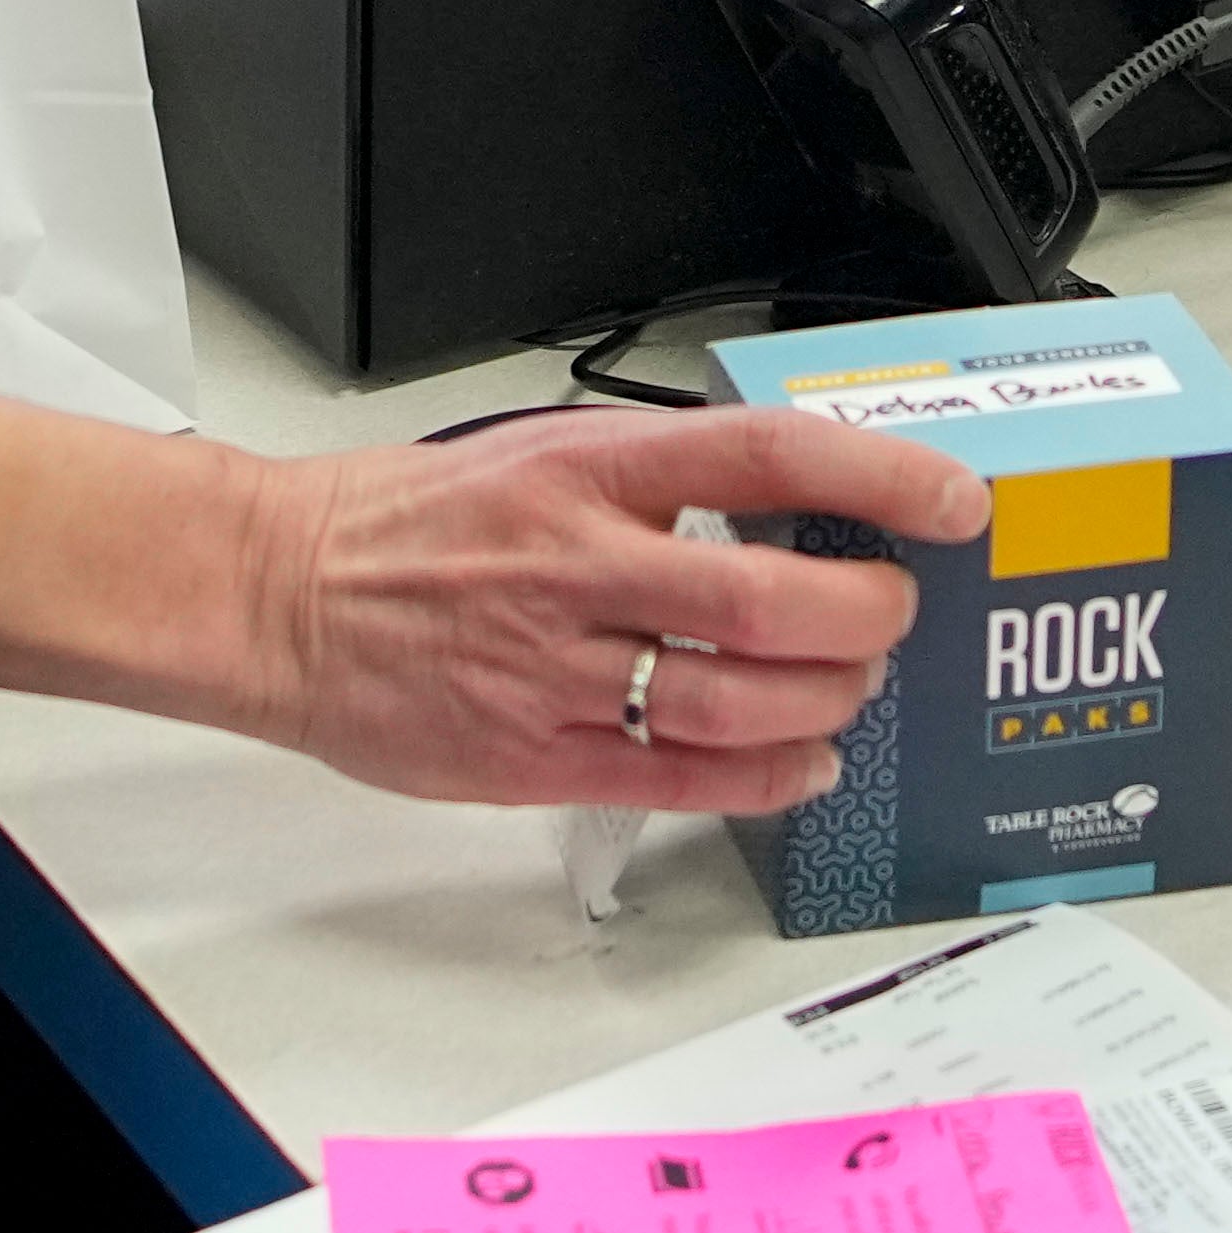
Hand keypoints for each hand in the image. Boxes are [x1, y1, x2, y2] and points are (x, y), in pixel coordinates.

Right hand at [237, 402, 993, 817]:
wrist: (277, 594)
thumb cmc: (407, 523)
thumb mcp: (535, 452)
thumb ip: (653, 476)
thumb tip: (788, 496)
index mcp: (585, 469)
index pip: (765, 455)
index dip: (878, 475)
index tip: (953, 500)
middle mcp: (578, 565)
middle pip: (766, 598)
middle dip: (864, 613)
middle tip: (892, 611)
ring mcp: (555, 668)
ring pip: (733, 698)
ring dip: (823, 700)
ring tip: (852, 689)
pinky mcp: (532, 756)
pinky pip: (676, 780)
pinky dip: (761, 778)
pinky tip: (803, 764)